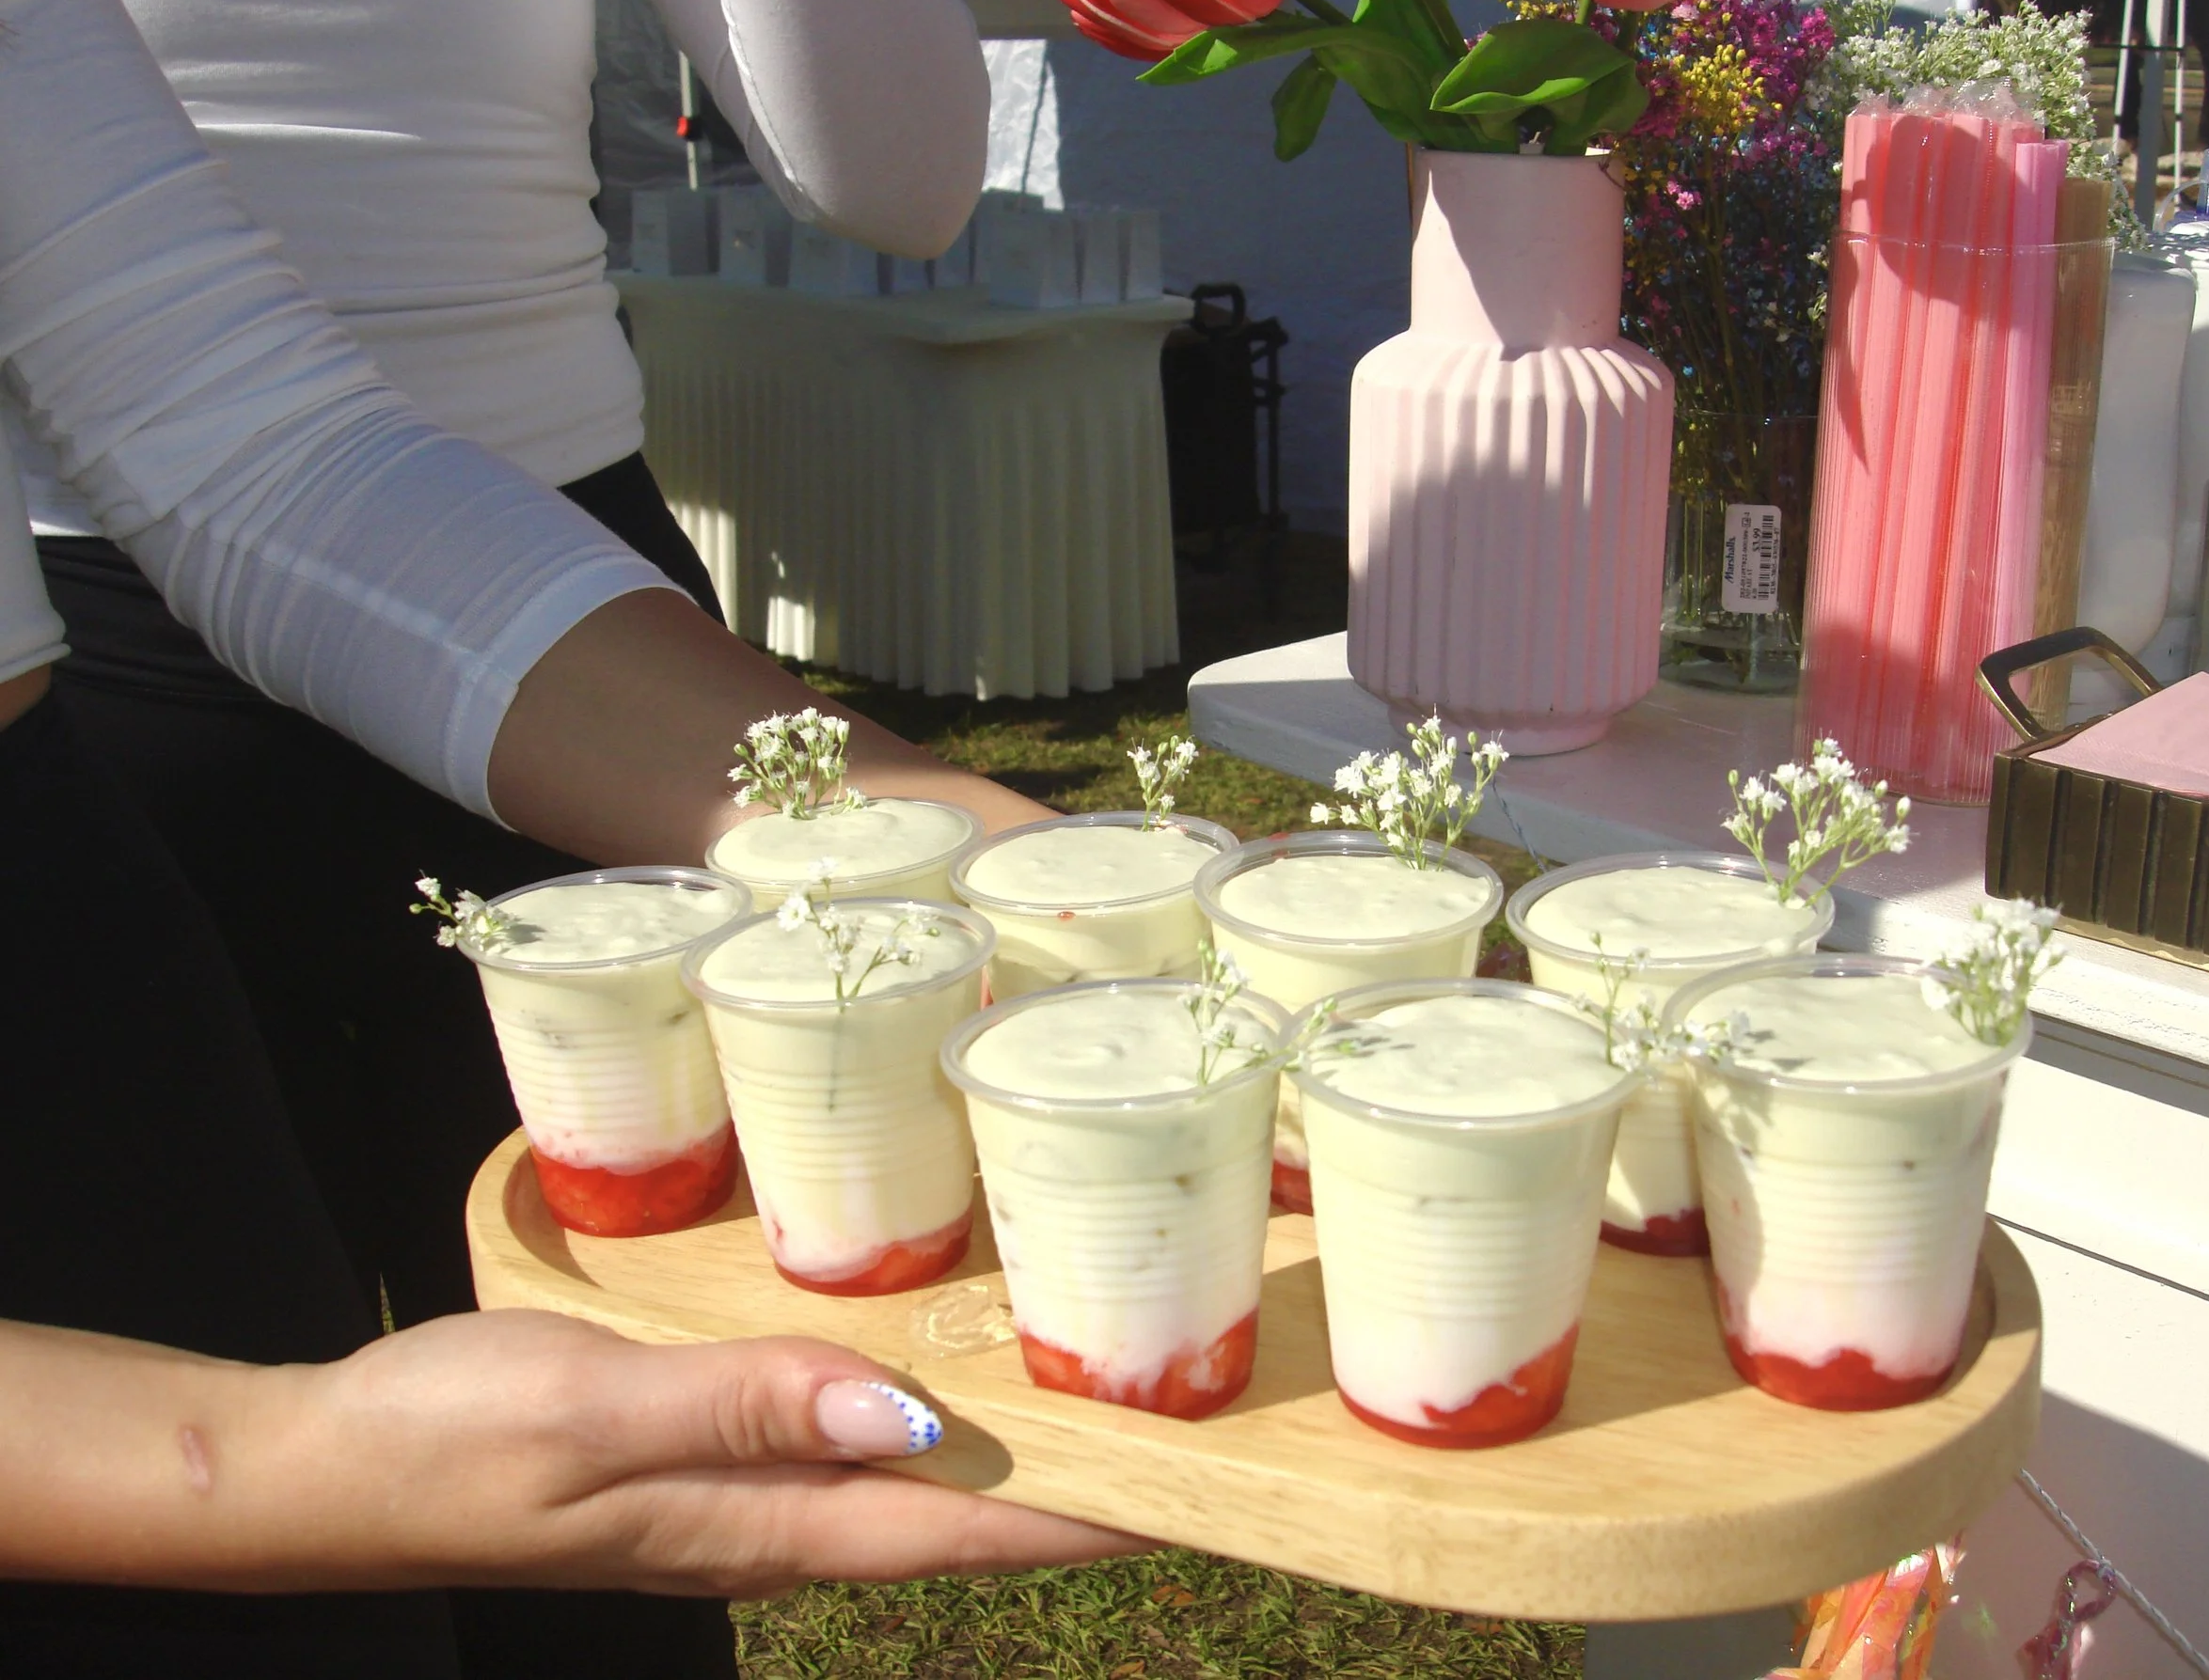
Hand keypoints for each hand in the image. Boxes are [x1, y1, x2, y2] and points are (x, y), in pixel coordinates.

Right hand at [248, 1310, 1148, 1595]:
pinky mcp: (693, 1456)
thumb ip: (747, 1408)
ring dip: (1003, 1446)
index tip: (1203, 1490)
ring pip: (905, 1477)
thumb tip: (904, 1418)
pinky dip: (912, 1411)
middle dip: (1073, 1482)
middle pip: (956, 1512)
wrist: (320, 1470)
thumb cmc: (446, 1440)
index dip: (1086, 1511)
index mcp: (759, 1524)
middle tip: (1184, 1423)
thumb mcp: (595, 1412)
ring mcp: (731, 1497)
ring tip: (1093, 1389)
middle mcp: (766, 1523)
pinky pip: (835, 1440)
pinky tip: (927, 1366)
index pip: (963, 1527)